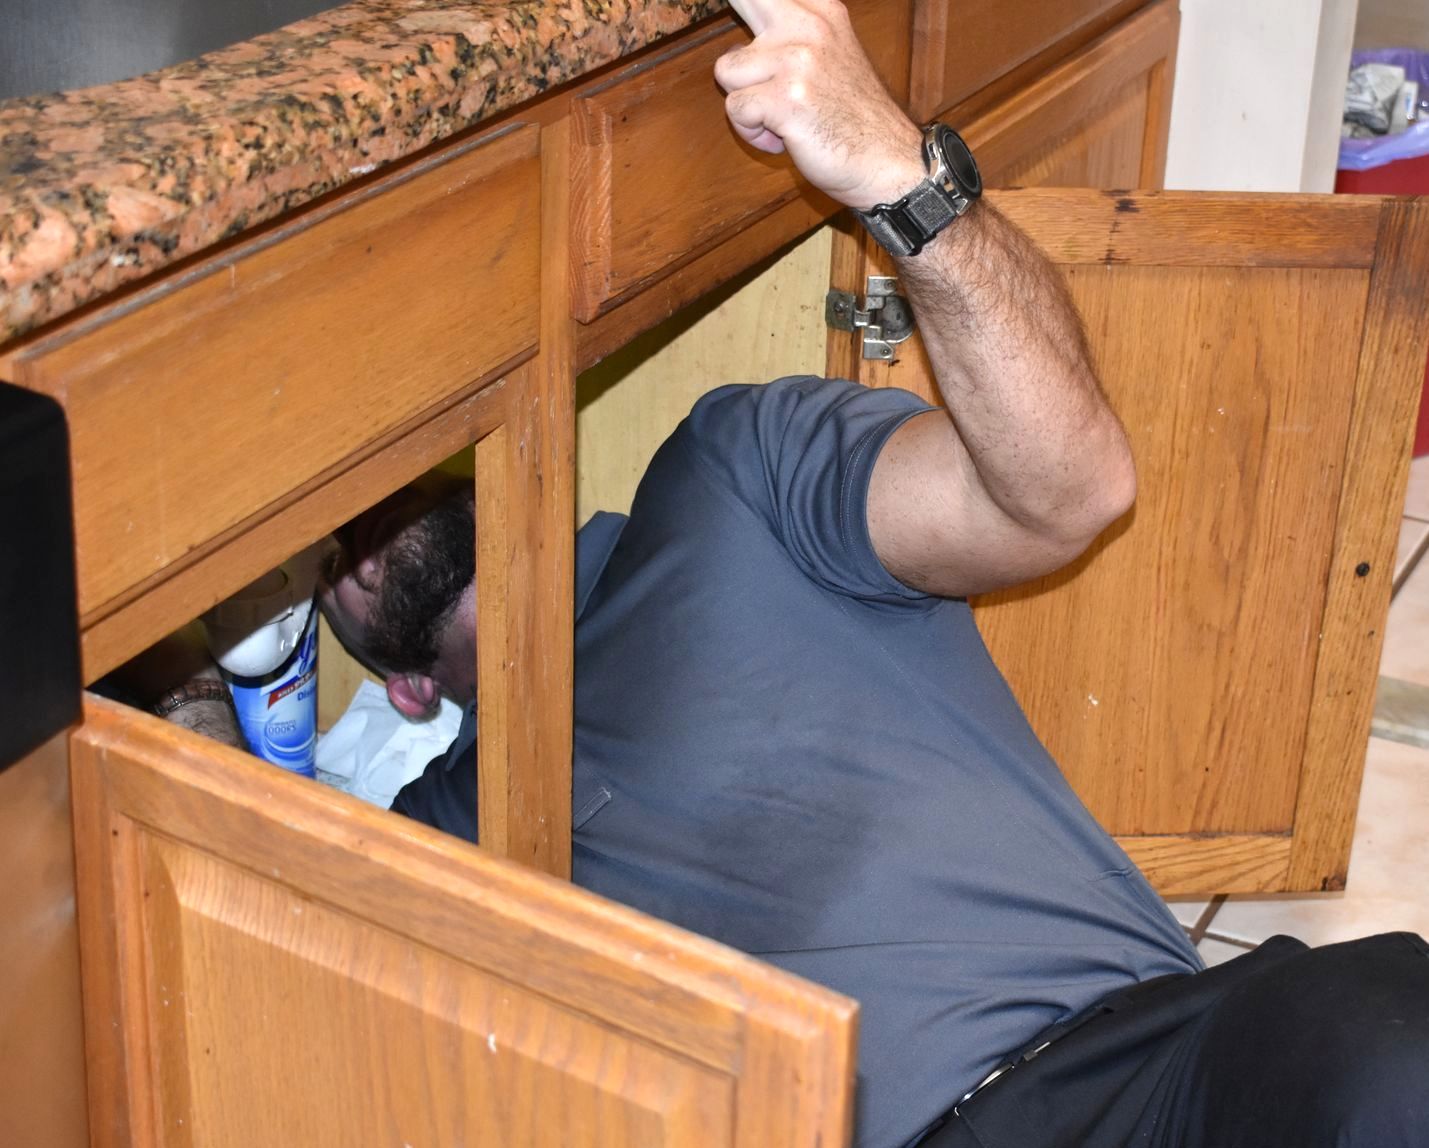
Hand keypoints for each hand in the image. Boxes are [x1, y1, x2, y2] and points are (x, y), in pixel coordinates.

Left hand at [715, 0, 924, 210]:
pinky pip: (735, 109)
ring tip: (779, 118)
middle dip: (735, 40)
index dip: (748, 3)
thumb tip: (748, 26)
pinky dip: (750, 132)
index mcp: (822, 11)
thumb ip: (797, 33)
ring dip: (745, 102)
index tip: (748, 10)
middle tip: (755, 74)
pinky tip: (782, 137)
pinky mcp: (784, 98)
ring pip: (727, 70)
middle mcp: (809, 26)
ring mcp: (796, 60)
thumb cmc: (856, 118)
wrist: (887, 159)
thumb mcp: (834, 52)